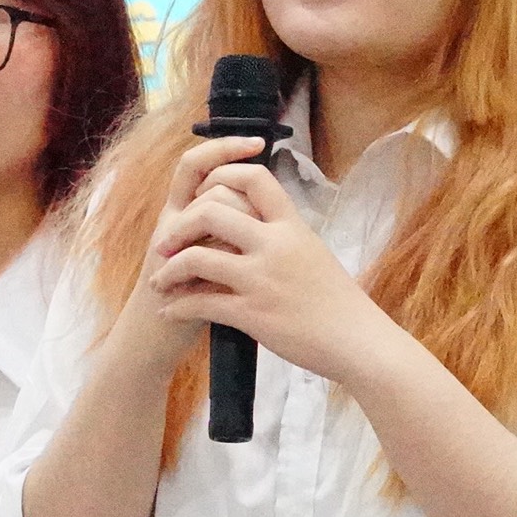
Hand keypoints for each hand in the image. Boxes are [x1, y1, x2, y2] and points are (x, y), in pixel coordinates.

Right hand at [96, 136, 270, 381]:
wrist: (151, 337)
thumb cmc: (184, 296)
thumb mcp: (205, 253)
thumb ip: (223, 228)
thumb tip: (261, 206)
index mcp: (177, 212)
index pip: (196, 163)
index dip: (224, 147)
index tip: (257, 141)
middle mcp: (172, 222)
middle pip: (210, 185)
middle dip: (239, 184)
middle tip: (262, 189)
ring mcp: (173, 248)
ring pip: (214, 214)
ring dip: (239, 221)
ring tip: (251, 239)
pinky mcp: (178, 275)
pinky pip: (213, 252)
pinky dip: (235, 254)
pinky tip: (249, 262)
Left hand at [147, 153, 409, 389]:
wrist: (356, 341)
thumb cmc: (337, 300)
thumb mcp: (313, 251)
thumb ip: (282, 233)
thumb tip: (254, 217)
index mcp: (292, 225)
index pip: (253, 177)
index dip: (221, 174)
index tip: (202, 193)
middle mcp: (275, 245)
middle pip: (212, 209)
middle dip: (180, 225)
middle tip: (166, 243)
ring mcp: (262, 279)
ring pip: (197, 257)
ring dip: (169, 269)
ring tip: (160, 280)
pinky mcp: (252, 314)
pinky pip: (201, 303)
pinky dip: (178, 306)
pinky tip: (171, 310)